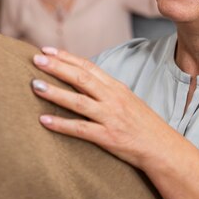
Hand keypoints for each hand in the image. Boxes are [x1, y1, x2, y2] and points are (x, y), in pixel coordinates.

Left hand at [31, 47, 179, 168]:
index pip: (88, 67)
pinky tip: (44, 120)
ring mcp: (110, 117)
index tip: (47, 49)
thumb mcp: (128, 100)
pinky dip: (61, 124)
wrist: (163, 148)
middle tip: (36, 58)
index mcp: (116, 87)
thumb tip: (86, 79)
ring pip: (78, 101)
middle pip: (81, 78)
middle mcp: (113, 99)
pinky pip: (80, 129)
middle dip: (57, 67)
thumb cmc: (144, 124)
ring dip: (54, 92)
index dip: (67, 57)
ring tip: (35, 85)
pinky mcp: (108, 137)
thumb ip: (108, 89)